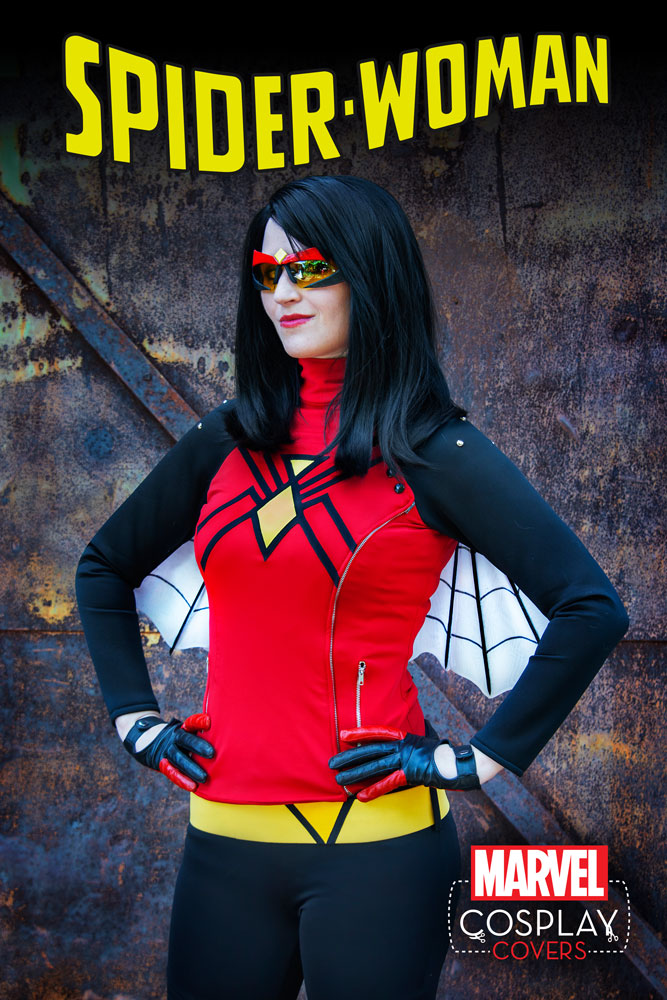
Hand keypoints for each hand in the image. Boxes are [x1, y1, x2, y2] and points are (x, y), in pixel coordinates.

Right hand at [122, 713, 213, 791]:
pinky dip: (182, 780)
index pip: (191, 722)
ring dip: (192, 769)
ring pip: (179, 759)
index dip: (198, 722)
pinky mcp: (162, 764)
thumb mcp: (189, 731)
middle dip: (198, 746)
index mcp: (184, 728)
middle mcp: (175, 738)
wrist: (151, 741)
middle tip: (212, 753)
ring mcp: (168, 751)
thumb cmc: (183, 738)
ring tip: (205, 778)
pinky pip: (172, 773)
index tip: (209, 722)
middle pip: (186, 740)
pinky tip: (193, 787)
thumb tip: (227, 737)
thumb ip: (203, 735)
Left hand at [328, 725, 479, 800]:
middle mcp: (402, 746)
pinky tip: (361, 796)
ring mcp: (405, 759)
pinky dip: (374, 790)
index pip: (378, 733)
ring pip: (374, 766)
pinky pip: (388, 783)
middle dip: (349, 756)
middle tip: (331, 762)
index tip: (343, 735)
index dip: (360, 733)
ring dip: (355, 773)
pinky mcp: (410, 774)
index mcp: (404, 738)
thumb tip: (394, 753)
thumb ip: (406, 749)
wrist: (458, 764)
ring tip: (339, 779)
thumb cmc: (440, 757)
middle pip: (370, 750)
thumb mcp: (420, 746)